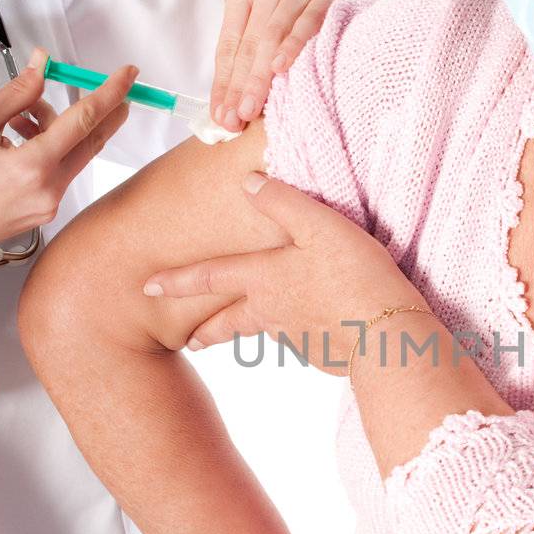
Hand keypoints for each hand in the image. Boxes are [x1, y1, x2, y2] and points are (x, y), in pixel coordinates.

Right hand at [0, 49, 134, 271]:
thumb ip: (16, 94)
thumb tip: (41, 69)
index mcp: (32, 167)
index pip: (85, 121)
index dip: (110, 93)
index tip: (127, 76)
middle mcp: (48, 191)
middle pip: (91, 142)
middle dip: (105, 112)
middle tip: (118, 90)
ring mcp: (48, 206)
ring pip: (72, 156)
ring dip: (62, 129)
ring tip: (25, 114)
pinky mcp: (43, 213)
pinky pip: (59, 173)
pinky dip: (50, 150)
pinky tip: (22, 137)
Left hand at [141, 171, 428, 372]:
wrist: (385, 337)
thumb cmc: (353, 276)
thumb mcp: (319, 226)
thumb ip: (283, 202)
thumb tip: (247, 182)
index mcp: (264, 278)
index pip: (210, 276)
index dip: (177, 281)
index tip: (147, 289)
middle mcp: (272, 311)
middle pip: (228, 322)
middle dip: (206, 329)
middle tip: (189, 340)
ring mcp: (295, 336)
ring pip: (264, 332)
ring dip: (248, 333)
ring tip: (243, 333)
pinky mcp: (320, 351)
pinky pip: (301, 340)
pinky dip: (297, 335)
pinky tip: (311, 330)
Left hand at [209, 0, 353, 135]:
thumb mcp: (259, 3)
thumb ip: (246, 42)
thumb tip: (229, 102)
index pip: (229, 42)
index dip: (223, 81)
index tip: (220, 114)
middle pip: (249, 42)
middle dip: (240, 85)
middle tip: (234, 118)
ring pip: (273, 35)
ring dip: (260, 76)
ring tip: (251, 107)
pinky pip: (307, 23)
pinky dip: (293, 46)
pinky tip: (280, 68)